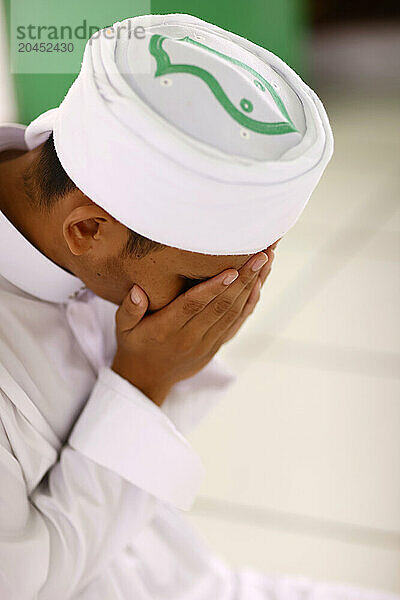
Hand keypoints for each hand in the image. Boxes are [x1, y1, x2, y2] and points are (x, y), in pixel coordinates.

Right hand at [112, 245, 277, 405]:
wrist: (148, 379)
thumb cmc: (135, 344)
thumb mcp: (123, 328)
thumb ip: (129, 309)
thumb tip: (138, 291)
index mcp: (166, 329)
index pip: (193, 306)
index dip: (213, 288)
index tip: (232, 269)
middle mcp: (190, 337)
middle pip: (220, 306)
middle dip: (243, 279)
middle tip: (260, 253)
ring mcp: (206, 343)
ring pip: (233, 313)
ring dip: (252, 286)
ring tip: (266, 259)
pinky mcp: (216, 345)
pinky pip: (236, 324)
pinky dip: (250, 304)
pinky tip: (259, 284)